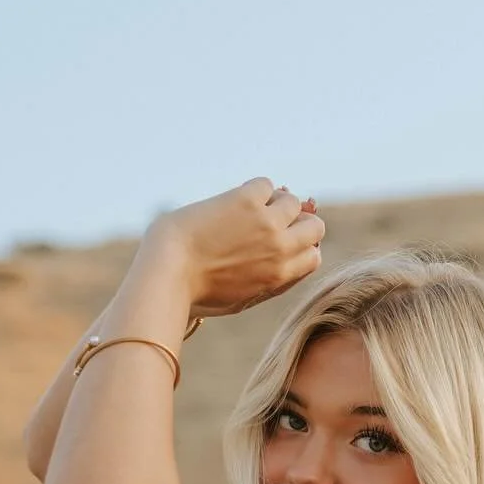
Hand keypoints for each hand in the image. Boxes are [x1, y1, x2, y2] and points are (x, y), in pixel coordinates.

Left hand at [145, 178, 325, 320]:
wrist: (169, 272)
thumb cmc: (198, 291)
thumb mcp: (242, 299)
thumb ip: (272, 282)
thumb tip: (295, 258)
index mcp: (279, 277)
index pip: (313, 256)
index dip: (299, 248)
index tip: (280, 244)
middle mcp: (280, 248)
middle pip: (315, 227)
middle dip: (297, 224)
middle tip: (270, 224)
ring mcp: (266, 222)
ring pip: (294, 201)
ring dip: (274, 203)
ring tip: (248, 212)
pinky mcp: (247, 200)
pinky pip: (266, 184)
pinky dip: (254, 190)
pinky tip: (233, 202)